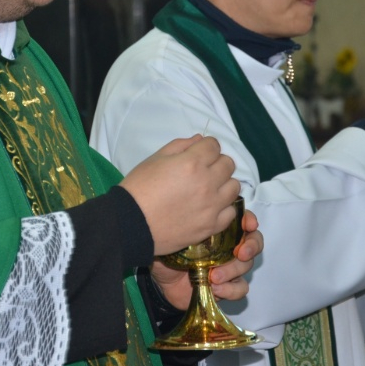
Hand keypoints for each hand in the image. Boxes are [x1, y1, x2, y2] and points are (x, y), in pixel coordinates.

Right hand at [121, 135, 239, 255]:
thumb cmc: (139, 187)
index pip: (214, 145)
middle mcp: (207, 182)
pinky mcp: (211, 225)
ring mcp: (212, 206)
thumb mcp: (155, 158)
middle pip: (228, 164)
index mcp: (192, 162)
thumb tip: (199, 140)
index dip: (206, 147)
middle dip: (216, 162)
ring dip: (223, 184)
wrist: (131, 224)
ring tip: (208, 189)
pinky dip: (223, 207)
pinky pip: (231, 211)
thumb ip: (180, 145)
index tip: (199, 153)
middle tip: (203, 170)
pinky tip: (210, 207)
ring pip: (234, 186)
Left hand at [150, 209, 263, 309]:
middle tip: (241, 252)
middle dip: (251, 246)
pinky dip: (231, 289)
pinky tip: (215, 289)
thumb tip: (198, 216)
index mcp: (220, 230)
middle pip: (253, 241)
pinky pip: (240, 288)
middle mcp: (228, 247)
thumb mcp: (176, 234)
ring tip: (213, 276)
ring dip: (232, 270)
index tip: (248, 224)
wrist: (160, 281)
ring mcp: (229, 267)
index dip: (249, 220)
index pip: (242, 219)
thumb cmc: (169, 253)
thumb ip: (189, 224)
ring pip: (246, 266)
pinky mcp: (226, 287)